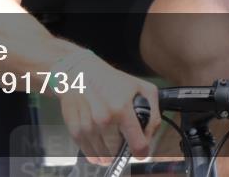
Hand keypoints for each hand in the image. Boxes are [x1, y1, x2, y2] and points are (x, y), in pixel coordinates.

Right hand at [57, 51, 159, 165]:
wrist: (77, 71)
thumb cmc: (109, 80)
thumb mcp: (141, 88)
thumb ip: (153, 114)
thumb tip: (149, 137)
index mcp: (122, 108)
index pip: (138, 145)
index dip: (142, 152)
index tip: (140, 151)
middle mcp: (103, 118)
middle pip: (118, 153)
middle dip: (122, 150)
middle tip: (122, 140)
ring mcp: (87, 125)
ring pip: (103, 157)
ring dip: (108, 155)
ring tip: (110, 143)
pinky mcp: (74, 129)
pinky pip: (88, 153)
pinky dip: (94, 154)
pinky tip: (98, 146)